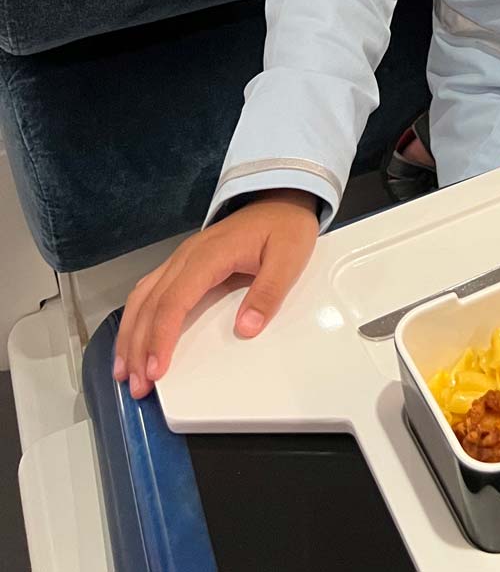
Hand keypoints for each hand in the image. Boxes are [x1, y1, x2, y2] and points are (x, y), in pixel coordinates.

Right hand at [113, 189, 319, 399]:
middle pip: (149, 304)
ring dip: (129, 335)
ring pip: (141, 297)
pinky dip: (136, 318)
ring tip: (123, 372)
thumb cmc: (285, 228)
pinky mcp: (183, 263)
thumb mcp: (289, 258)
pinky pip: (150, 290)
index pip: (174, 300)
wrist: (281, 199)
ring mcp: (182, 258)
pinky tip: (132, 340)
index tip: (155, 371)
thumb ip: (268, 293)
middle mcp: (186, 256)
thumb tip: (245, 329)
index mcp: (209, 255)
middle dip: (137, 347)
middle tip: (136, 386)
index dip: (161, 337)